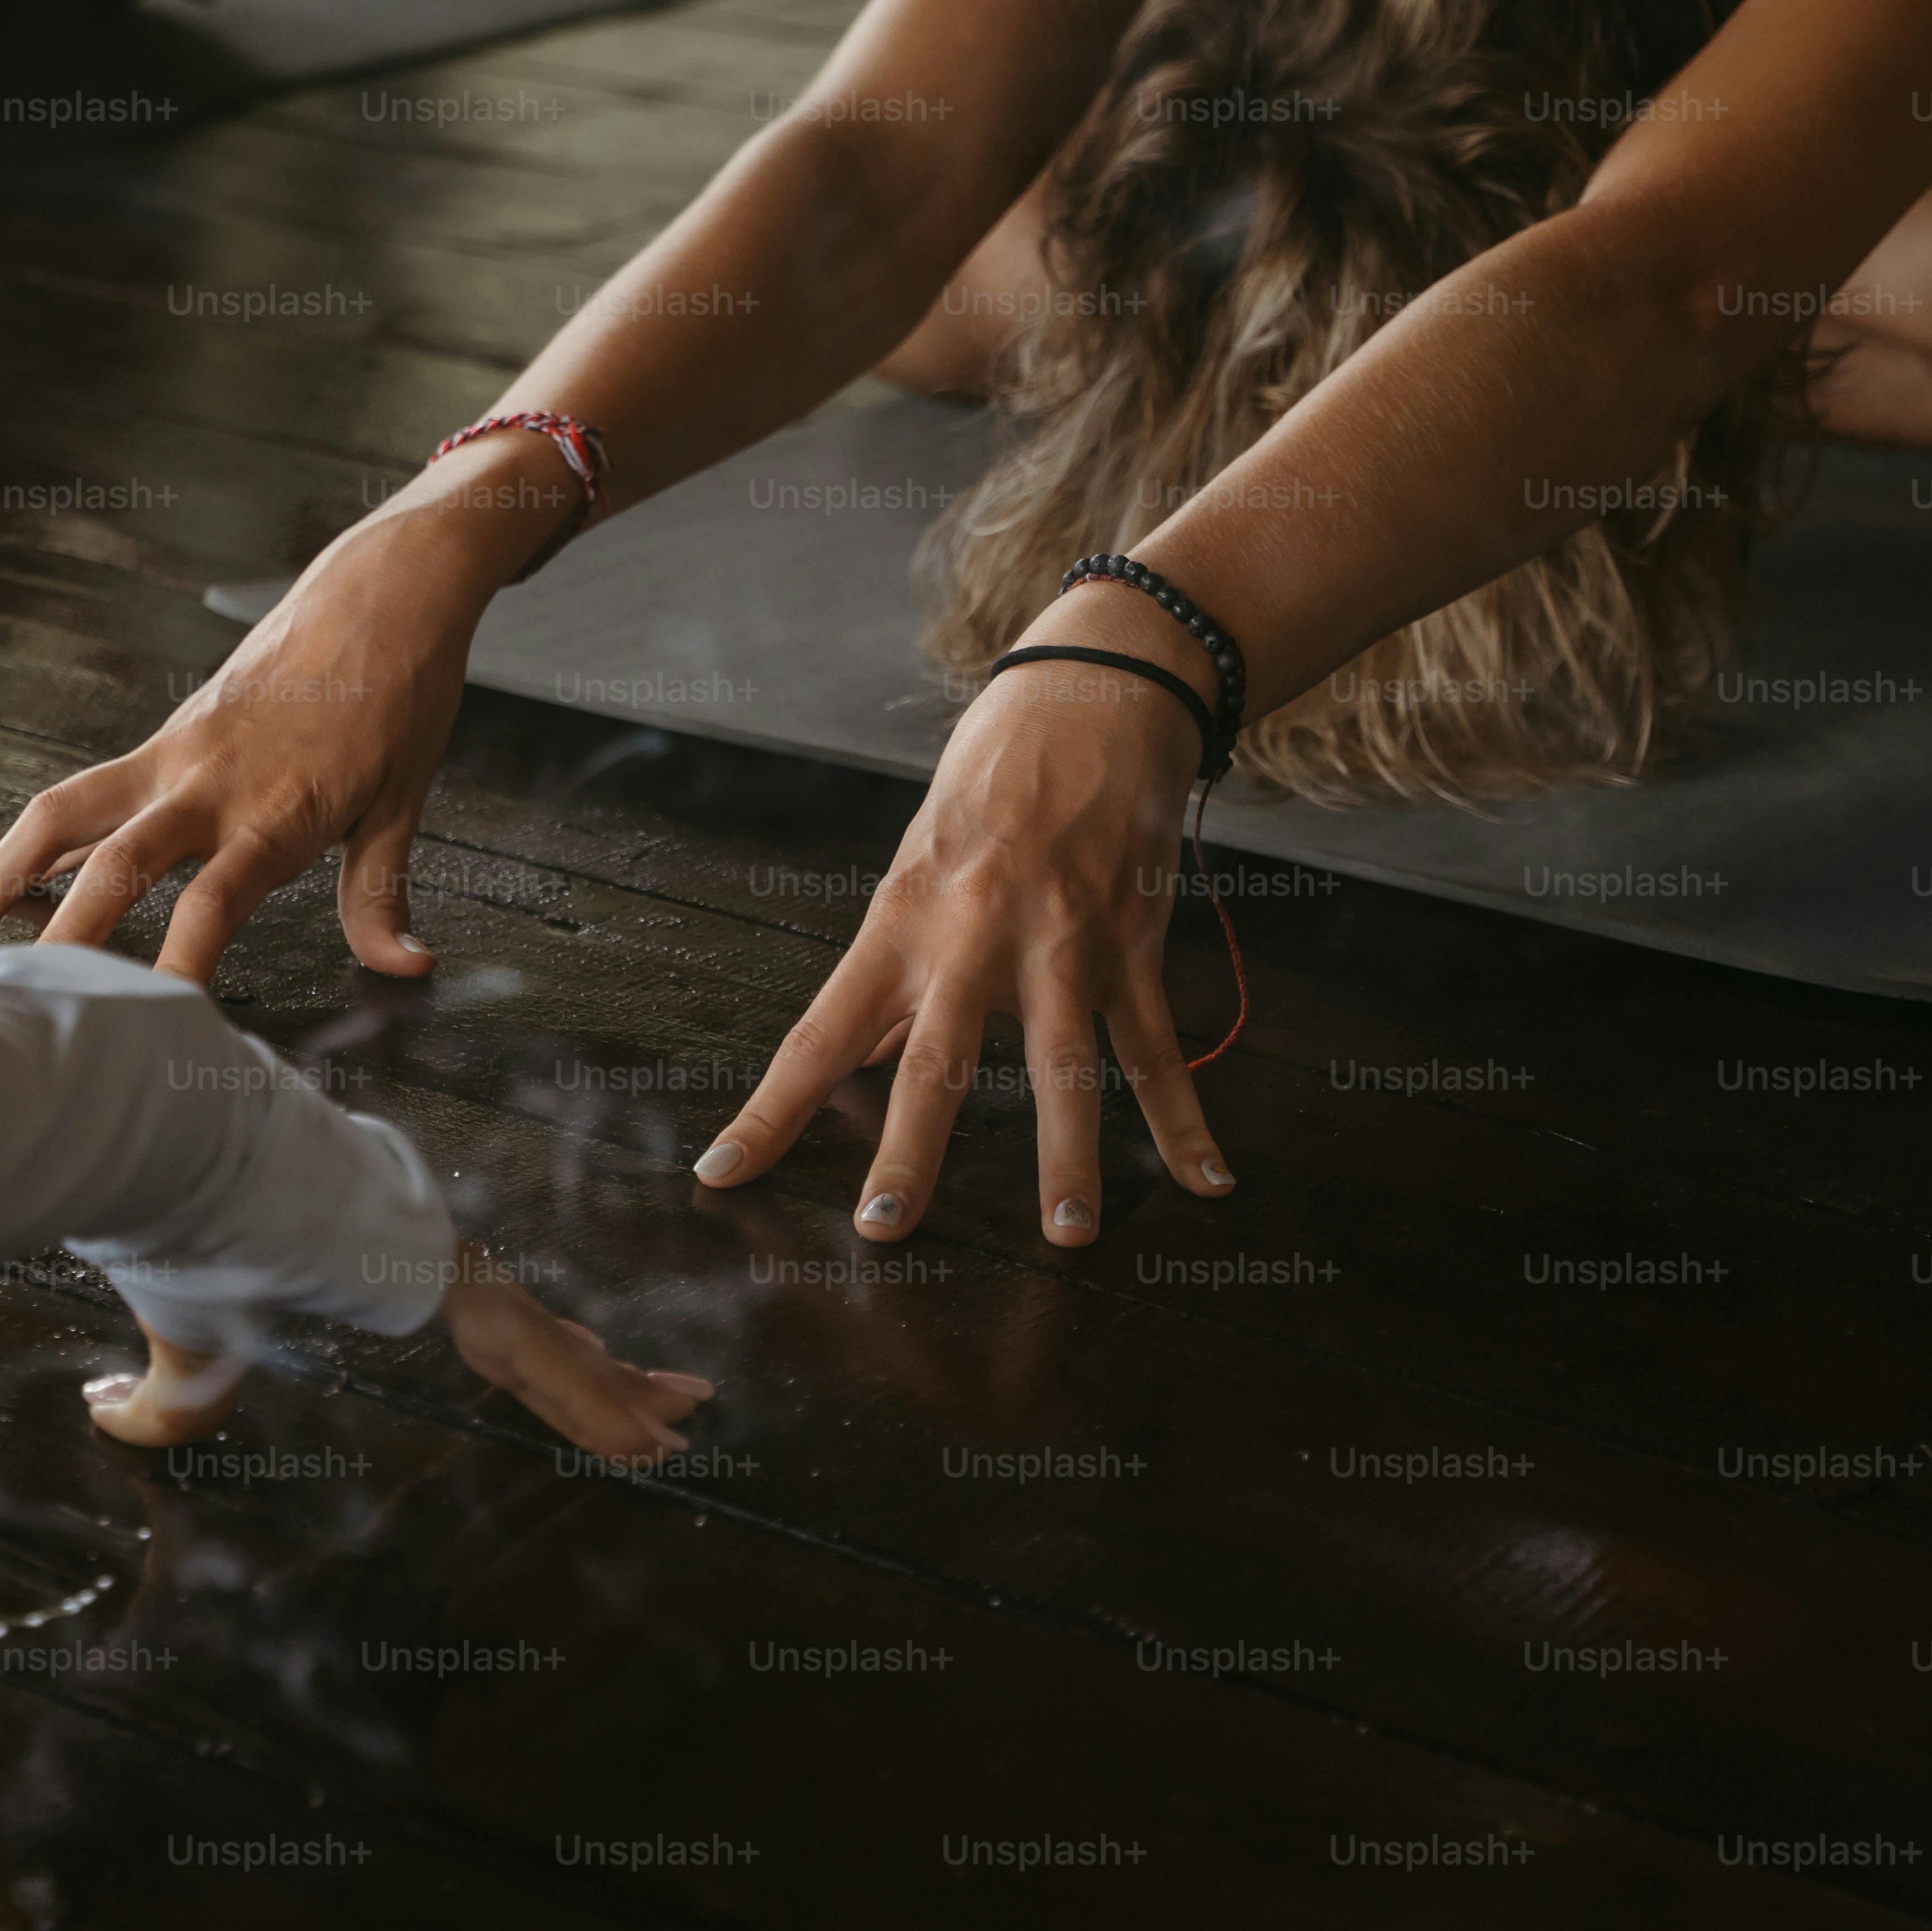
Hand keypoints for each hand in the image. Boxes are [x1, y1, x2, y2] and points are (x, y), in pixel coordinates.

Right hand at [0, 476, 541, 982]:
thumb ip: (381, 896)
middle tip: (10, 996)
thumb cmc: (398, 695)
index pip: (211, 905)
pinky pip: (81, 791)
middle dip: (60, 935)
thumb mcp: (403, 803)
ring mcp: (174, 754)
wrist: (383, 591)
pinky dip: (33, 837)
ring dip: (2, 871)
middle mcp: (207, 782)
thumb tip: (407, 967)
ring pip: (65, 812)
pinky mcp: (161, 736)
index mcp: (275, 809)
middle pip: (114, 863)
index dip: (173, 969)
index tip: (152, 1029)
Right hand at [83, 1241, 712, 1464]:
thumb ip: (158, 1401)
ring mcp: (452, 1274)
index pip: (480, 1327)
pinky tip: (649, 1436)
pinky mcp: (460, 1290)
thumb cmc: (184, 1238)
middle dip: (609, 1374)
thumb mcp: (175, 1344)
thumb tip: (108, 1417)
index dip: (539, 1355)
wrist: (195, 1164)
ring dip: (620, 1399)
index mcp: (382, 1274)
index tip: (586, 1359)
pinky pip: (548, 1365)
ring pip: (557, 1356)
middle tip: (673, 1403)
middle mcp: (433, 1267)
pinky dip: (600, 1405)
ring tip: (680, 1435)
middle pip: (541, 1338)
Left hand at [695, 597, 1236, 1247]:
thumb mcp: (916, 866)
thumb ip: (898, 973)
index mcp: (901, 920)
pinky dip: (1185, 1119)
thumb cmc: (989, 780)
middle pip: (934, 1062)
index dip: (770, 1109)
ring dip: (1067, 1159)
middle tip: (885, 1229)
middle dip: (909, 1152)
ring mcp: (1062, 943)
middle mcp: (974, 937)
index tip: (723, 1173)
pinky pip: (1158, 1047)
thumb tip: (869, 1057)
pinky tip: (1208, 1182)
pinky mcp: (1134, 943)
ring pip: (1062, 1067)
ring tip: (1068, 1236)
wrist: (1092, 694)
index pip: (819, 1034)